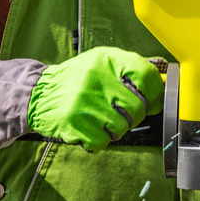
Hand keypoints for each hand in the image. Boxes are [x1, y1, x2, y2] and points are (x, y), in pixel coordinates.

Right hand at [0, 47, 163, 157]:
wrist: (37, 94)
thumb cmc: (77, 81)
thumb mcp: (102, 65)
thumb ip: (131, 73)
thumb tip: (162, 91)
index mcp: (106, 59)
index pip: (145, 75)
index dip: (153, 93)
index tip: (151, 102)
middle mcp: (95, 78)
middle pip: (137, 107)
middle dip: (133, 116)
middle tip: (120, 114)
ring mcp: (84, 102)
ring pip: (122, 127)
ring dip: (115, 129)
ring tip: (101, 120)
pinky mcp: (74, 123)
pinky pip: (103, 141)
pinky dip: (98, 141)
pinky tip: (88, 129)